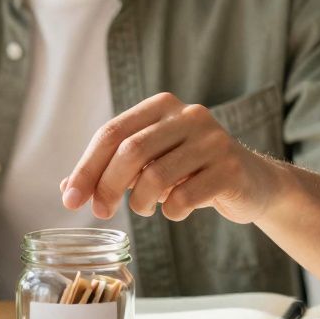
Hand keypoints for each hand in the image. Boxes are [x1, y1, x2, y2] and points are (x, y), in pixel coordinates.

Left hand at [60, 93, 284, 223]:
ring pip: (156, 176)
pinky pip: (184, 197)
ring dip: (141, 202)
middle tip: (101, 211)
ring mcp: (213, 140)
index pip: (111, 133)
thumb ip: (110, 171)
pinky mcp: (230, 168)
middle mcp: (188, 115)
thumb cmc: (191, 171)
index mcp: (162, 106)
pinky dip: (171, 211)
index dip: (86, 168)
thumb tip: (67, 189)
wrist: (253, 183)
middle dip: (108, 187)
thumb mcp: (150, 164)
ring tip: (145, 209)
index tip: (70, 199)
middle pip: (131, 151)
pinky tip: (177, 209)